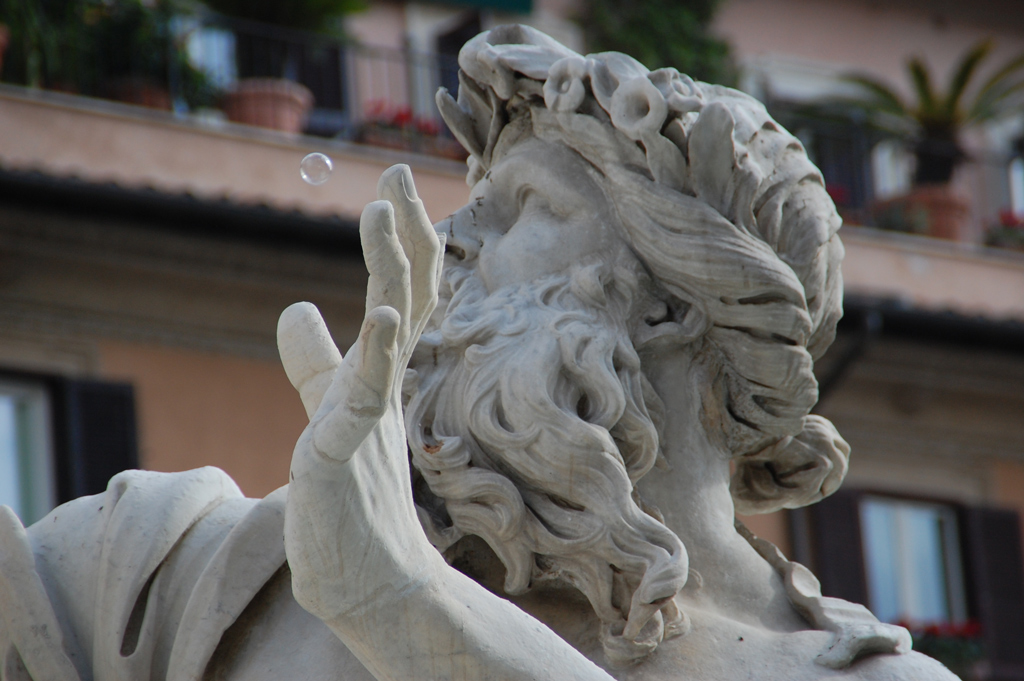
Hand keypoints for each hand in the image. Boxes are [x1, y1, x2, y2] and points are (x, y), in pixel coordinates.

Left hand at [278, 164, 443, 620]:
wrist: (366, 576)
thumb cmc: (351, 496)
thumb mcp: (328, 409)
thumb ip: (315, 360)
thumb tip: (295, 306)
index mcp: (380, 372)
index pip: (399, 293)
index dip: (402, 241)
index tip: (396, 189)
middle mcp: (385, 385)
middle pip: (406, 295)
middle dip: (407, 234)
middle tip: (401, 172)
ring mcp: (372, 414)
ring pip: (392, 328)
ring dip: (392, 268)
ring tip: (385, 210)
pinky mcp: (348, 449)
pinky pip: (365, 392)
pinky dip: (374, 349)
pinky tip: (377, 310)